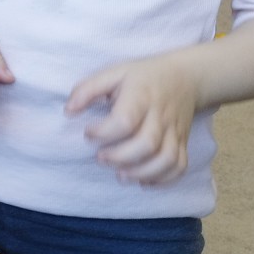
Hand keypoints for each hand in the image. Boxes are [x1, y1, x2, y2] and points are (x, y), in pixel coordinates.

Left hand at [67, 55, 198, 183]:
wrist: (185, 77)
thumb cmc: (143, 77)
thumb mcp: (113, 73)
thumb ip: (87, 89)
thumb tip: (68, 111)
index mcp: (141, 96)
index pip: (125, 120)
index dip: (103, 132)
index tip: (88, 133)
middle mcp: (161, 115)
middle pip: (146, 144)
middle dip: (120, 157)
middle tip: (100, 158)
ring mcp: (175, 131)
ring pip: (166, 159)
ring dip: (142, 172)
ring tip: (120, 174)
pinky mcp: (183, 142)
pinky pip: (180, 166)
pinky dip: (163, 178)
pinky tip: (143, 180)